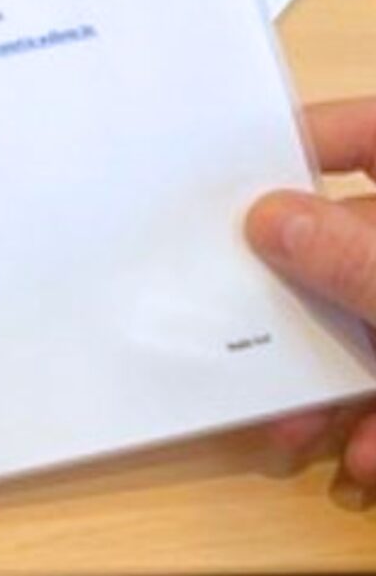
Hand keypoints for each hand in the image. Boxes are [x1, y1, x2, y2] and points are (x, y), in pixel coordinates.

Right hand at [246, 98, 375, 498]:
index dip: (301, 140)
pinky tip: (366, 458)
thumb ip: (352, 255)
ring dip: (333, 379)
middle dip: (297, 300)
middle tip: (233, 316)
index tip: (229, 172)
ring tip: (292, 427)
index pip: (366, 132)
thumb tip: (267, 219)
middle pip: (354, 241)